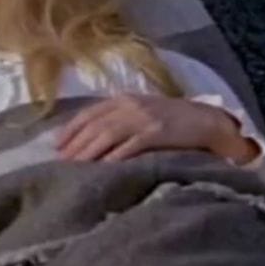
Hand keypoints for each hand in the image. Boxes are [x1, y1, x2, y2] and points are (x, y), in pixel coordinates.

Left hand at [55, 94, 258, 162]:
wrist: (207, 121)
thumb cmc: (172, 119)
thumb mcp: (142, 111)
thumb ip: (119, 118)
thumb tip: (91, 138)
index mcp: (124, 99)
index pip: (89, 113)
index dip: (71, 129)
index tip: (57, 146)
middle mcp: (130, 105)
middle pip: (94, 125)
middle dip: (76, 144)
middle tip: (62, 161)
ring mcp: (144, 118)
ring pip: (107, 134)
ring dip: (89, 151)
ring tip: (76, 166)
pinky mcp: (157, 132)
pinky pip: (130, 145)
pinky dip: (115, 156)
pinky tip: (104, 166)